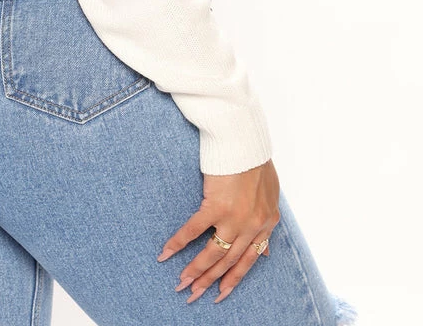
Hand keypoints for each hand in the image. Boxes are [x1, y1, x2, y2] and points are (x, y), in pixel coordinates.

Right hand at [156, 158, 279, 303]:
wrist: (244, 140)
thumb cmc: (256, 161)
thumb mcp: (271, 195)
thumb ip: (266, 221)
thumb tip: (266, 249)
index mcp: (267, 223)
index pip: (250, 260)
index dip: (234, 279)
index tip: (221, 294)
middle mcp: (253, 225)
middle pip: (229, 262)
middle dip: (210, 282)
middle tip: (194, 296)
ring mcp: (235, 218)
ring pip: (214, 254)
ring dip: (196, 271)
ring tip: (181, 284)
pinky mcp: (216, 206)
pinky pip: (194, 230)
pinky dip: (179, 243)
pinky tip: (166, 253)